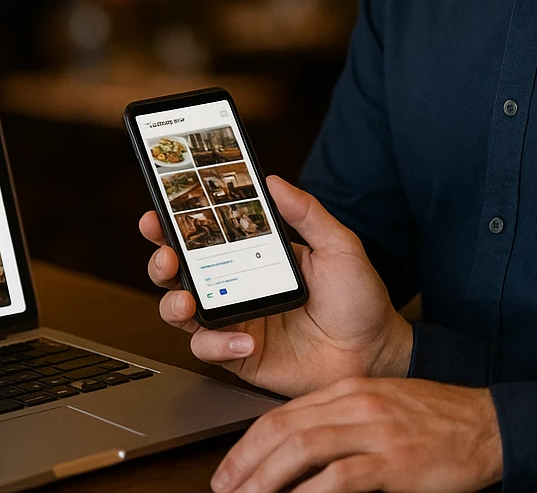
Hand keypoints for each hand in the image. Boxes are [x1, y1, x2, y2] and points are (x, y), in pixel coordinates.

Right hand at [140, 175, 412, 396]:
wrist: (378, 353)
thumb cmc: (360, 298)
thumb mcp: (338, 246)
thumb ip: (306, 212)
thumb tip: (273, 181)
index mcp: (252, 255)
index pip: (203, 235)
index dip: (174, 224)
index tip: (158, 213)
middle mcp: (236, 287)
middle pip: (179, 272)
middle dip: (161, 260)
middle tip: (166, 256)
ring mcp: (235, 321)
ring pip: (181, 311)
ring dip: (173, 303)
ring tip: (187, 301)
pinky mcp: (240, 355)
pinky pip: (210, 349)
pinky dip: (218, 344)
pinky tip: (244, 339)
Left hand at [211, 377, 501, 492]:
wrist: (489, 425)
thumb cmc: (437, 421)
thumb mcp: (380, 408)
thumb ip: (339, 423)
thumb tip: (296, 456)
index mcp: (347, 390)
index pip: (281, 415)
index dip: (246, 446)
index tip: (228, 471)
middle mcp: (355, 404)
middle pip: (282, 430)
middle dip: (245, 463)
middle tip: (224, 490)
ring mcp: (375, 431)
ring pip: (302, 450)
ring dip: (266, 480)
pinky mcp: (395, 461)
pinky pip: (340, 478)